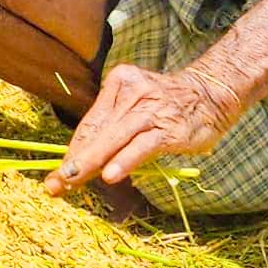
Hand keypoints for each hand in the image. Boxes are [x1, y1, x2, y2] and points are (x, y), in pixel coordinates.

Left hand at [51, 63, 232, 198]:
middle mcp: (131, 93)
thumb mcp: (137, 107)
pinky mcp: (167, 128)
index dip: (72, 150)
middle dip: (74, 161)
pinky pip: (141, 147)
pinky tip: (110, 176)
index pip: (90, 123)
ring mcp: (150, 110)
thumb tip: (83, 161)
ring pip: (114, 138)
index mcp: (119, 83)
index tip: (57, 174)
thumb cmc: (168, 106)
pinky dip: (124, 161)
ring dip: (91, 162)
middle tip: (55, 184)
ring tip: (72, 181)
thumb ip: (113, 128)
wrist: (213, 96)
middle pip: (97, 131)